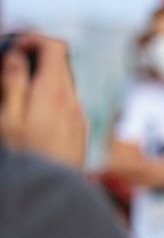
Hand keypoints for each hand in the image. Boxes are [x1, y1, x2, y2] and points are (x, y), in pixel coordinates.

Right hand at [0, 35, 86, 168]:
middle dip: (36, 61)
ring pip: (64, 86)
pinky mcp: (80, 132)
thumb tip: (18, 57)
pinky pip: (67, 106)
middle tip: (12, 70)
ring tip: (19, 97)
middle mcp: (73, 101)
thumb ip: (14, 84)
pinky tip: (33, 119)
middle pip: (60, 66)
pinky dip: (50, 101)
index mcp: (54, 92)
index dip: (34, 40)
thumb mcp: (8, 120)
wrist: (54, 196)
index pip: (55, 48)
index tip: (15, 47)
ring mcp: (79, 117)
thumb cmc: (27, 159)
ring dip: (42, 83)